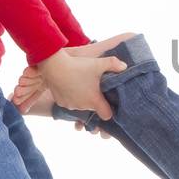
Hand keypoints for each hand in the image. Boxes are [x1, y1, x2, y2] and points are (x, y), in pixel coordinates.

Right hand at [10, 33, 139, 125]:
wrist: (54, 66)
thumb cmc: (79, 66)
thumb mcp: (99, 63)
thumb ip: (114, 64)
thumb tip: (125, 67)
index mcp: (94, 101)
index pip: (107, 115)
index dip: (110, 110)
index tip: (109, 102)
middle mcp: (83, 107)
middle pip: (93, 109)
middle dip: (95, 101)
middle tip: (94, 88)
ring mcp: (71, 106)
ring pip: (80, 106)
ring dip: (82, 99)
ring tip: (81, 85)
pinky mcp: (60, 103)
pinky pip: (69, 103)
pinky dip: (71, 98)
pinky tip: (70, 86)